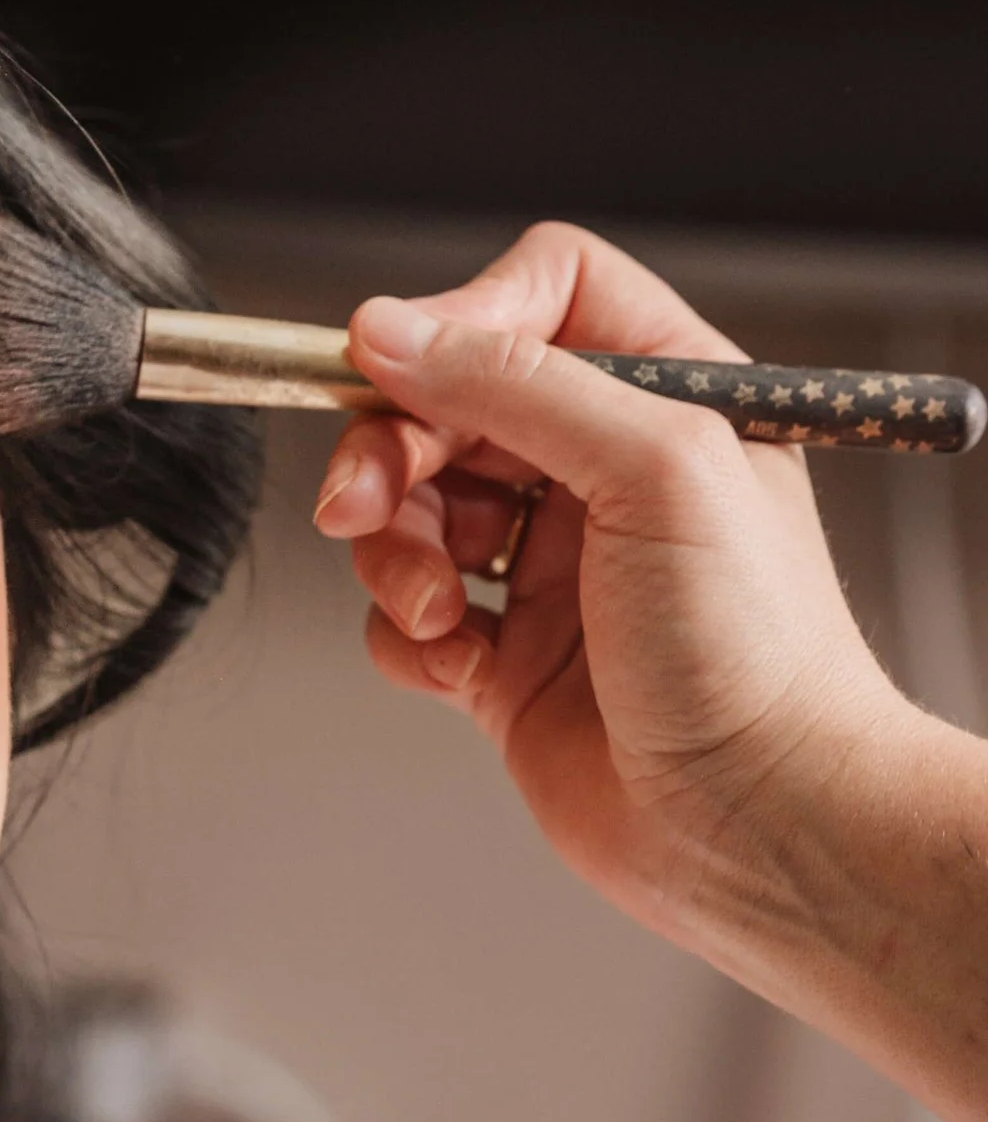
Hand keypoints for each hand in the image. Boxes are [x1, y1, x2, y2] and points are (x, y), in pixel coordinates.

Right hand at [309, 222, 907, 957]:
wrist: (760, 823)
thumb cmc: (755, 654)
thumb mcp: (654, 468)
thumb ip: (518, 385)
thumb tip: (395, 331)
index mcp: (665, 398)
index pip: (543, 297)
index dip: (460, 319)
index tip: (395, 363)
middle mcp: (603, 473)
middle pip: (449, 402)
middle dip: (391, 448)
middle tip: (361, 500)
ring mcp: (550, 567)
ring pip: (411, 509)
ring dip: (393, 552)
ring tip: (431, 604)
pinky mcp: (504, 657)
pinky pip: (404, 615)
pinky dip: (404, 635)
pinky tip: (453, 663)